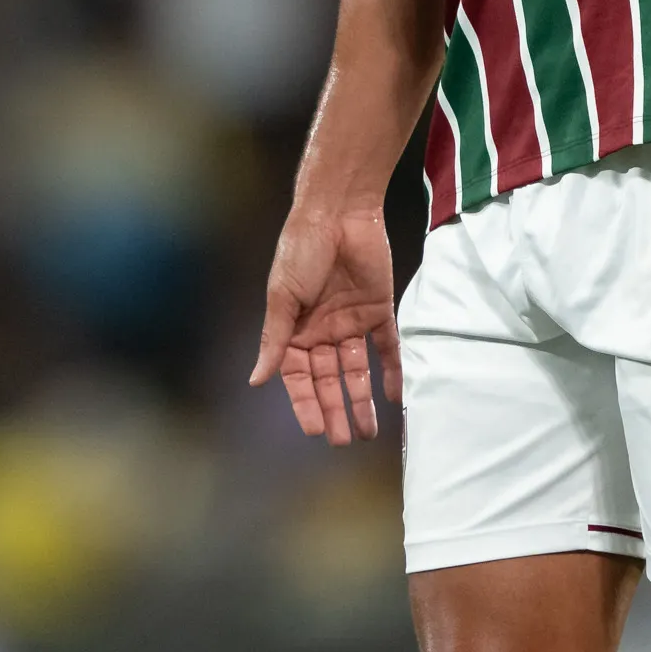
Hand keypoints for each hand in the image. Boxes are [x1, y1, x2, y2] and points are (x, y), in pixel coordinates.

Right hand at [249, 207, 400, 444]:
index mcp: (295, 327)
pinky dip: (392, 370)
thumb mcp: (282, 297)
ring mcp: (352, 320)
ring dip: (361, 398)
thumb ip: (275, 339)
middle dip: (335, 409)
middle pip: (329, 378)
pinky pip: (387, 346)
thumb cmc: (301, 251)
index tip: (314, 430)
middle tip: (341, 440)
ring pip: (357, 369)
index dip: (305, 402)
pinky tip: (394, 396)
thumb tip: (256, 380)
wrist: (338, 211)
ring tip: (367, 431)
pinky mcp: (380, 309)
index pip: (298, 375)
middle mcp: (323, 329)